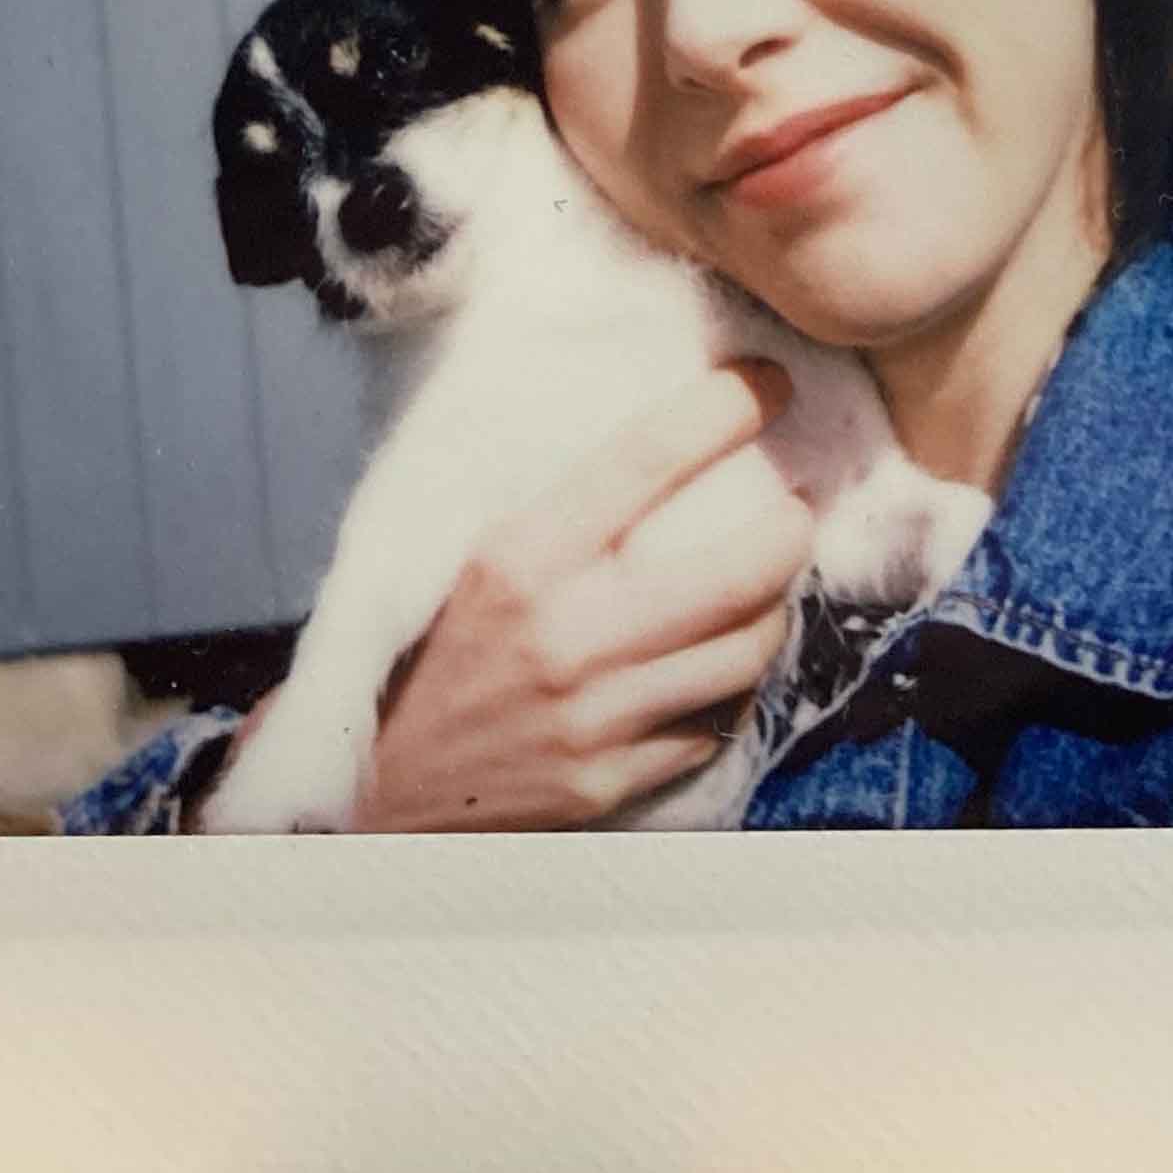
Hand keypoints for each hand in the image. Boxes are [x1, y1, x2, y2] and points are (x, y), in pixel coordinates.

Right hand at [346, 359, 810, 831]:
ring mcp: (596, 716)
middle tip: (797, 506)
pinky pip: (716, 721)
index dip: (725, 409)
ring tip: (770, 582)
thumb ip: (559, 505)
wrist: (375, 791)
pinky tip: (726, 658)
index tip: (768, 380)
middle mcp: (566, 633)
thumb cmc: (429, 651)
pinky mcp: (613, 780)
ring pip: (744, 650)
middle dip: (790, 528)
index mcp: (521, 556)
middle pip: (736, 570)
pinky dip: (735, 683)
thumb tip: (657, 439)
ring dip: (775, 608)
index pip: (647, 460)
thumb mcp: (475, 554)